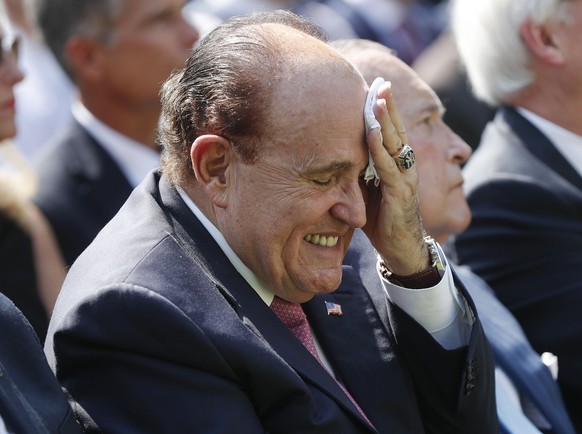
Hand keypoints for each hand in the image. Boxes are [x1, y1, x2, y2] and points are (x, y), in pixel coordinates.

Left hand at [362, 81, 428, 275]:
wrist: (401, 249)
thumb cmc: (383, 219)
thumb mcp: (365, 190)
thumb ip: (357, 172)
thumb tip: (333, 156)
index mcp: (395, 164)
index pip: (390, 131)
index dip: (382, 109)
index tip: (374, 86)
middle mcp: (403, 167)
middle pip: (396, 129)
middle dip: (387, 104)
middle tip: (381, 80)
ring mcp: (405, 179)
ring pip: (396, 143)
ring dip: (386, 119)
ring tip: (377, 98)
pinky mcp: (401, 194)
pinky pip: (390, 167)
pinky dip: (381, 148)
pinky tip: (374, 132)